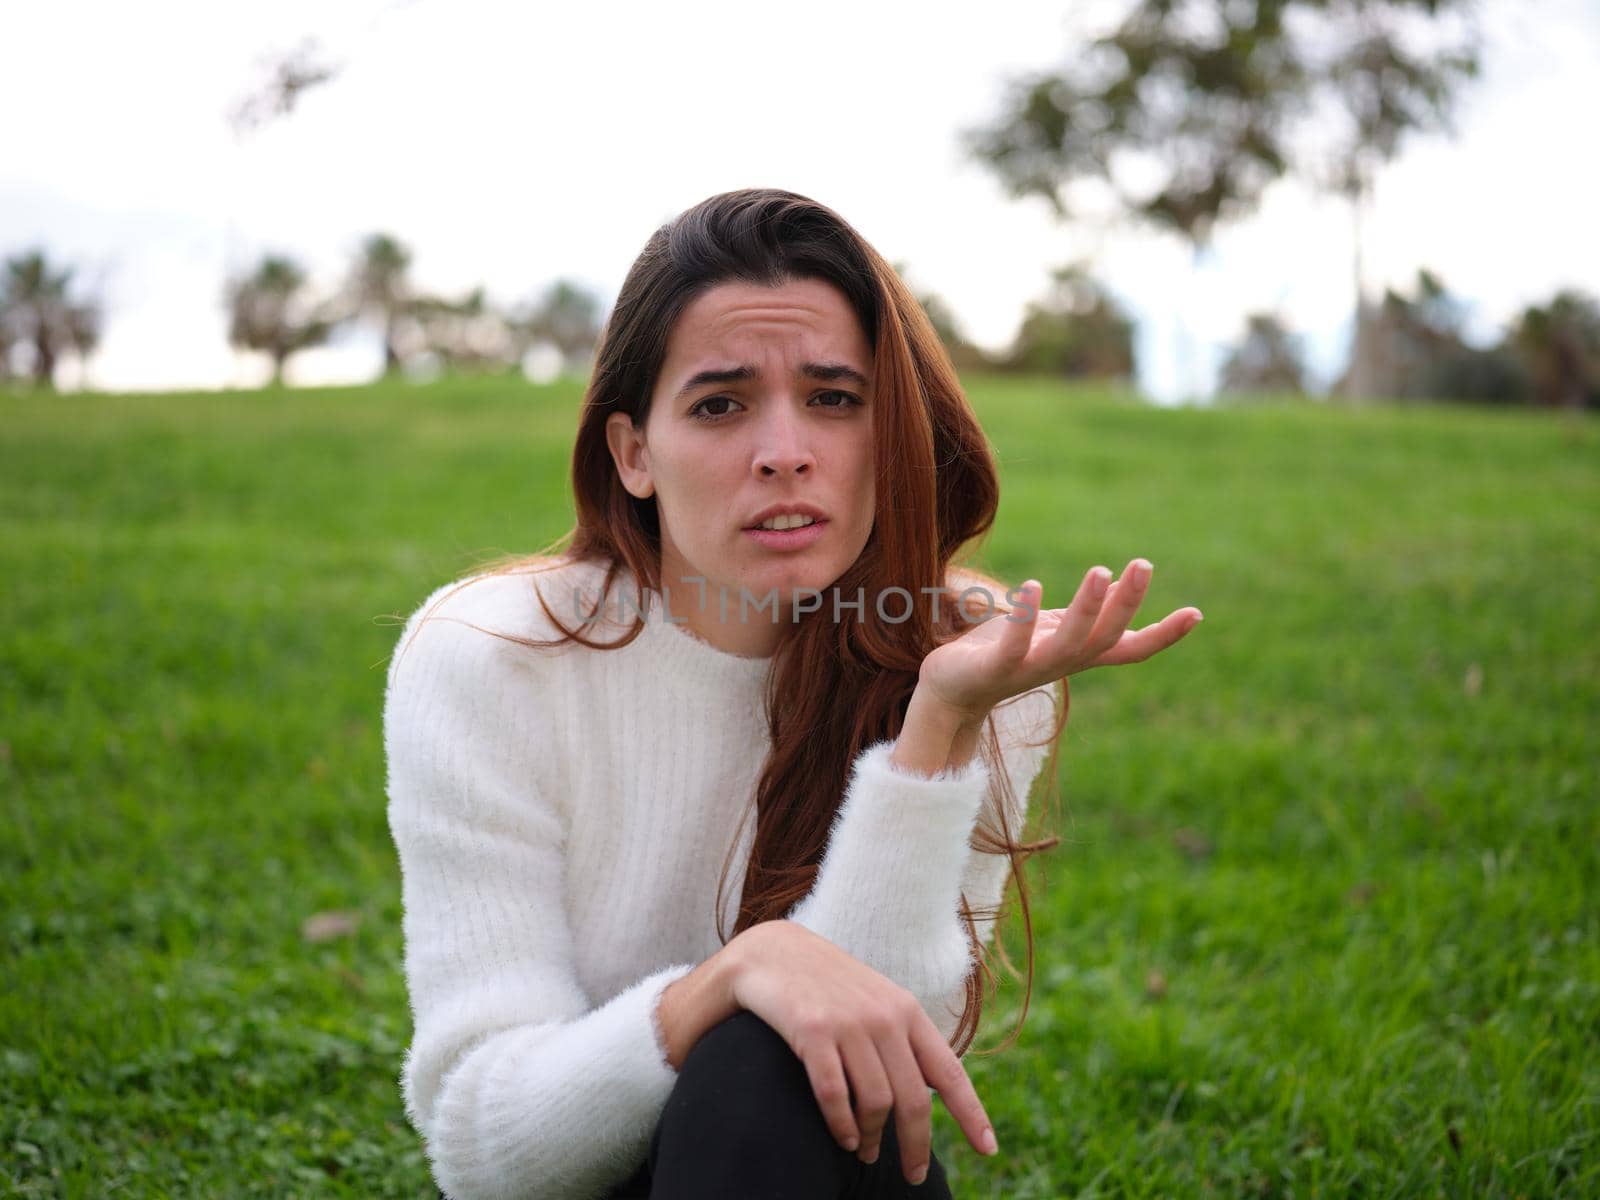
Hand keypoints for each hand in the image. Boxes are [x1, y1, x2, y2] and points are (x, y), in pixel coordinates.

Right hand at [728, 920, 998, 1184]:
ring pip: (876, 1102)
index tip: (988, 1150)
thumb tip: (926, 1092)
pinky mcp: (812, 1030)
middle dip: (916, 1146)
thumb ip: (901, 1040)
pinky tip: (843, 1138)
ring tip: (864, 1152)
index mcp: (907, 1011)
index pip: (949, 1071)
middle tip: (912, 1175)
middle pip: (913, 1100)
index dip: (972, 1114)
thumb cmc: (827, 985)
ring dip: (871, 1138)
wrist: (772, 951)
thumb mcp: (875, 1002)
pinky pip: (834, 1094)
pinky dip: (841, 1125)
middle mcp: (884, 1017)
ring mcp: (848, 1023)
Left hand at [921, 559, 1201, 719]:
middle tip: (1143, 565)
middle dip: (1126, 604)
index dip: (1163, 635)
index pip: (1129, 649)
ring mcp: (1028, 669)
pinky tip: (1033, 586)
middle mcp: (1059, 665)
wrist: (947, 693)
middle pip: (1105, 640)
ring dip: (1087, 609)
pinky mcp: (992, 669)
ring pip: (1069, 644)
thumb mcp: (1048, 630)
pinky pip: (1014, 646)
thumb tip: (1116, 586)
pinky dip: (1026, 619)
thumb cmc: (1000, 654)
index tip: (1196, 613)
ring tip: (1099, 570)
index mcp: (1076, 655)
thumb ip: (1083, 614)